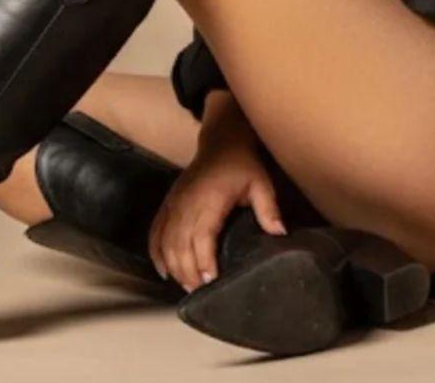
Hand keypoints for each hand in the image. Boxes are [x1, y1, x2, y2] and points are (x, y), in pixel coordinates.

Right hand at [147, 121, 286, 291]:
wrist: (222, 141)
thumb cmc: (243, 164)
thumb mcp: (261, 183)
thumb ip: (269, 208)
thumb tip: (279, 233)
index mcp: (209, 199)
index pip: (201, 236)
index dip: (203, 261)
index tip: (210, 281)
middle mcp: (187, 202)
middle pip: (179, 244)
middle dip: (188, 272)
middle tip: (200, 293)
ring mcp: (174, 202)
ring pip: (165, 241)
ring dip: (173, 267)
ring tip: (186, 287)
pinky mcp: (168, 203)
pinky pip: (155, 231)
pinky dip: (156, 253)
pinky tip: (163, 271)